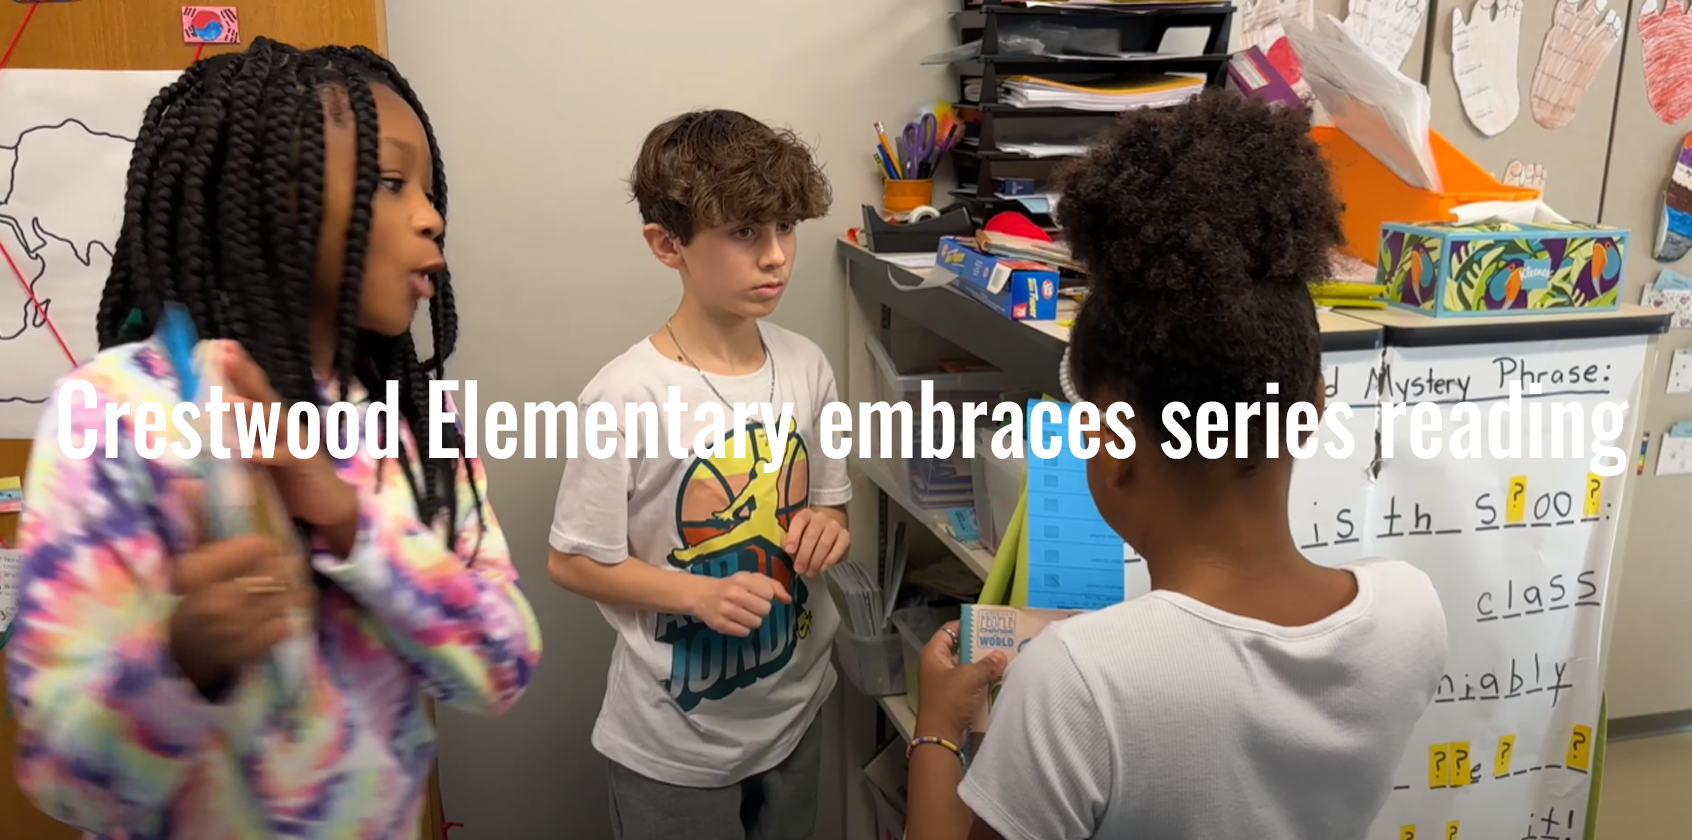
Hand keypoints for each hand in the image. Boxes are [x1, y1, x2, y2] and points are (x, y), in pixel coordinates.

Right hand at [165, 482, 313, 699]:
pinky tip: (275, 613)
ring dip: (289, 593)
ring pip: (283, 600)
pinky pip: (283, 628)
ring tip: (283, 587)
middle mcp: (211, 604)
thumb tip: (185, 483)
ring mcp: (229, 633)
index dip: (265, 545)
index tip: (265, 547)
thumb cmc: (189, 595)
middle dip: (283, 568)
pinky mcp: (245, 654)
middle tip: (283, 566)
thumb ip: (197, 521)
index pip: (257, 546)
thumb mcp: (189, 556)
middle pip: (275, 573)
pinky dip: (285, 620)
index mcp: (193, 575)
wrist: (182, 651)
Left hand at [215, 342, 357, 533]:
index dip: (239, 369)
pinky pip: (283, 456)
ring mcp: (297, 442)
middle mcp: (286, 425)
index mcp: (274, 422)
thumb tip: (211, 425)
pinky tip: (247, 452)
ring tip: (229, 401)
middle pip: (263, 396)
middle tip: (225, 354)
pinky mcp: (303, 463)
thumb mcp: (263, 455)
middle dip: (244, 374)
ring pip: (273, 422)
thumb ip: (244, 438)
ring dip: (251, 411)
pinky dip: (266, 454)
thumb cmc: (291, 479)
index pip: (254, 391)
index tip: (221, 347)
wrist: (329, 502)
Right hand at [690, 571, 791, 636]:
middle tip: (751, 606)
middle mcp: (733, 594)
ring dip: (753, 620)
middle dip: (761, 609)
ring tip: (744, 613)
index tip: (759, 595)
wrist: (701, 594)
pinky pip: (744, 632)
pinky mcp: (720, 625)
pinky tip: (736, 621)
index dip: (767, 596)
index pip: (769, 593)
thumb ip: (772, 585)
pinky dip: (743, 628)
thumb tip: (788, 599)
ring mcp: (726, 610)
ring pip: (756, 623)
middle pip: (765, 610)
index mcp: (742, 579)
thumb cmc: (731, 585)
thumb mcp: (750, 578)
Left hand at [784, 508, 847, 576]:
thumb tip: (787, 550)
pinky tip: (823, 567)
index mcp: (805, 515)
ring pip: (825, 542)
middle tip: (799, 568)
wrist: (826, 527)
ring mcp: (834, 525)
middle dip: (804, 554)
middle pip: (812, 535)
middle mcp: (820, 517)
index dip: (793, 536)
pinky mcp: (845, 535)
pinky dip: (830, 559)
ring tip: (810, 571)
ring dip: (816, 559)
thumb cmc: (806, 534)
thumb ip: (789, 541)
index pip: (799, 521)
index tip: (789, 550)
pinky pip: (839, 547)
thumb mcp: (795, 534)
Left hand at [915, 621, 1005, 741]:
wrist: (941, 736)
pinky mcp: (954, 697)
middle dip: (980, 647)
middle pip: (961, 648)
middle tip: (1001, 641)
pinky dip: (983, 681)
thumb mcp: (969, 678)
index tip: (985, 623)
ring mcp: (945, 682)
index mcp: (933, 654)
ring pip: (968, 667)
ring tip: (1005, 658)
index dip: (966, 624)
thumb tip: (1000, 656)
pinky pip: (971, 683)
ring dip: (984, 665)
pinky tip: (999, 678)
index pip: (949, 630)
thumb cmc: (948, 701)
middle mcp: (937, 665)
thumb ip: (987, 665)